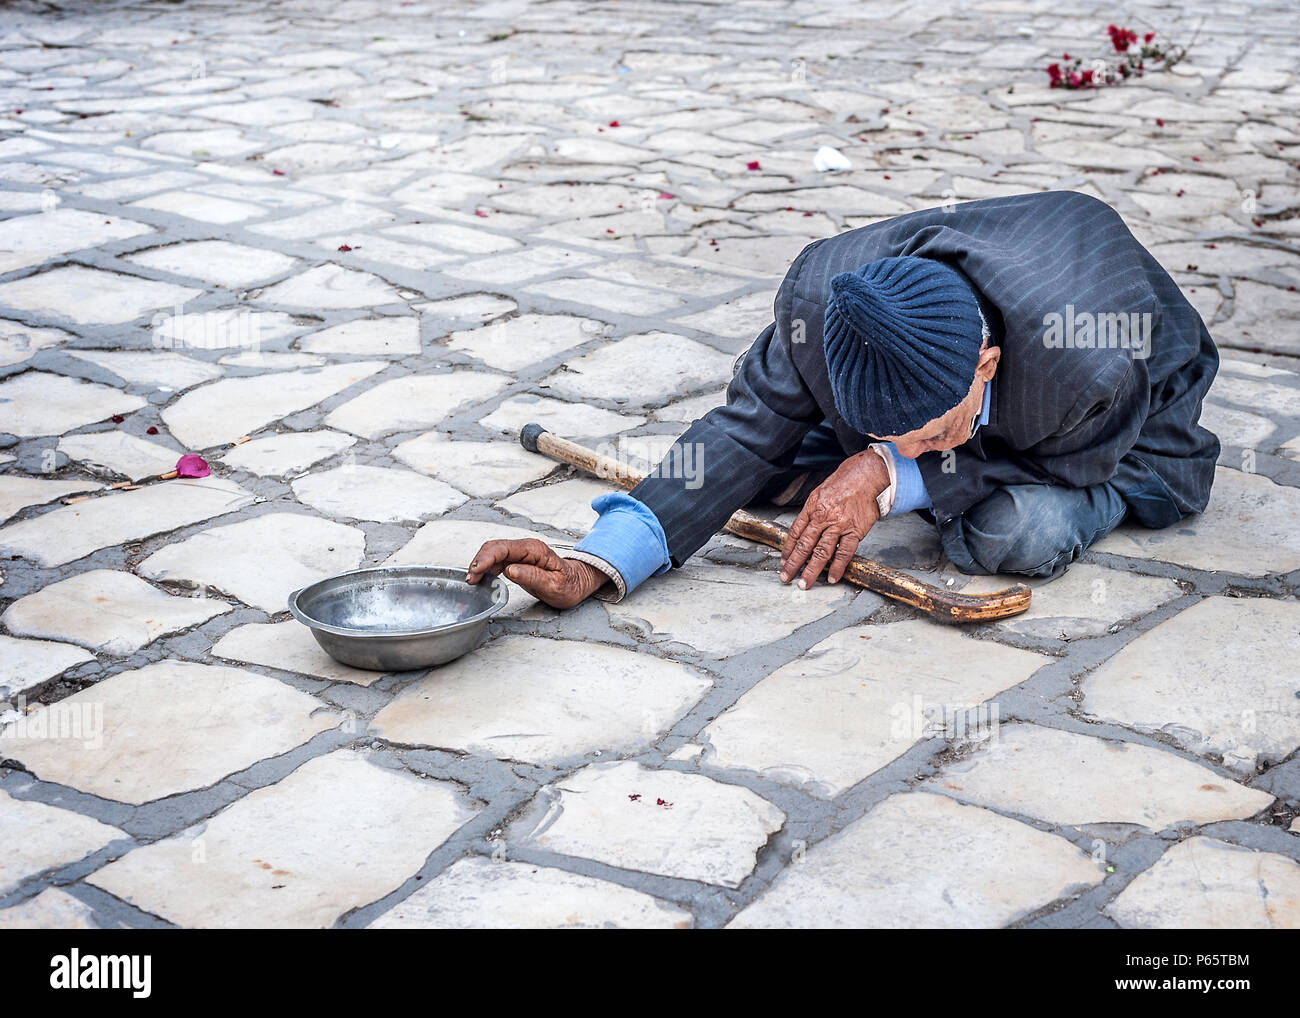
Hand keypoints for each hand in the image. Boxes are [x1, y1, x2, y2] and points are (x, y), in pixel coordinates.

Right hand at [464, 538, 608, 608]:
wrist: (576, 583)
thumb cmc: (569, 585)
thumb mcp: (554, 585)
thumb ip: (532, 577)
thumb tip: (510, 570)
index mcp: (534, 550)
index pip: (504, 548)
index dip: (487, 558)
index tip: (476, 571)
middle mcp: (526, 548)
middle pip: (494, 547)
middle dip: (479, 561)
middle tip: (470, 580)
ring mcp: (520, 553)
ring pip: (492, 552)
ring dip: (479, 564)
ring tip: (472, 581)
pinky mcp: (517, 560)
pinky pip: (496, 560)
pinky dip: (485, 567)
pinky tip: (480, 578)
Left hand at [779, 449, 890, 589]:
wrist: (868, 475)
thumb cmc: (846, 481)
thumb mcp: (821, 492)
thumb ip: (813, 511)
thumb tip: (804, 528)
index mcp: (812, 507)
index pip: (795, 532)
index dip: (788, 549)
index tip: (784, 561)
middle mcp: (823, 517)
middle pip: (804, 545)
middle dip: (793, 564)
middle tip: (786, 577)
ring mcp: (839, 525)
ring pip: (821, 552)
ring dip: (811, 570)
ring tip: (804, 583)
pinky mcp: (855, 531)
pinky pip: (845, 552)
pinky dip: (838, 567)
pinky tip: (832, 577)